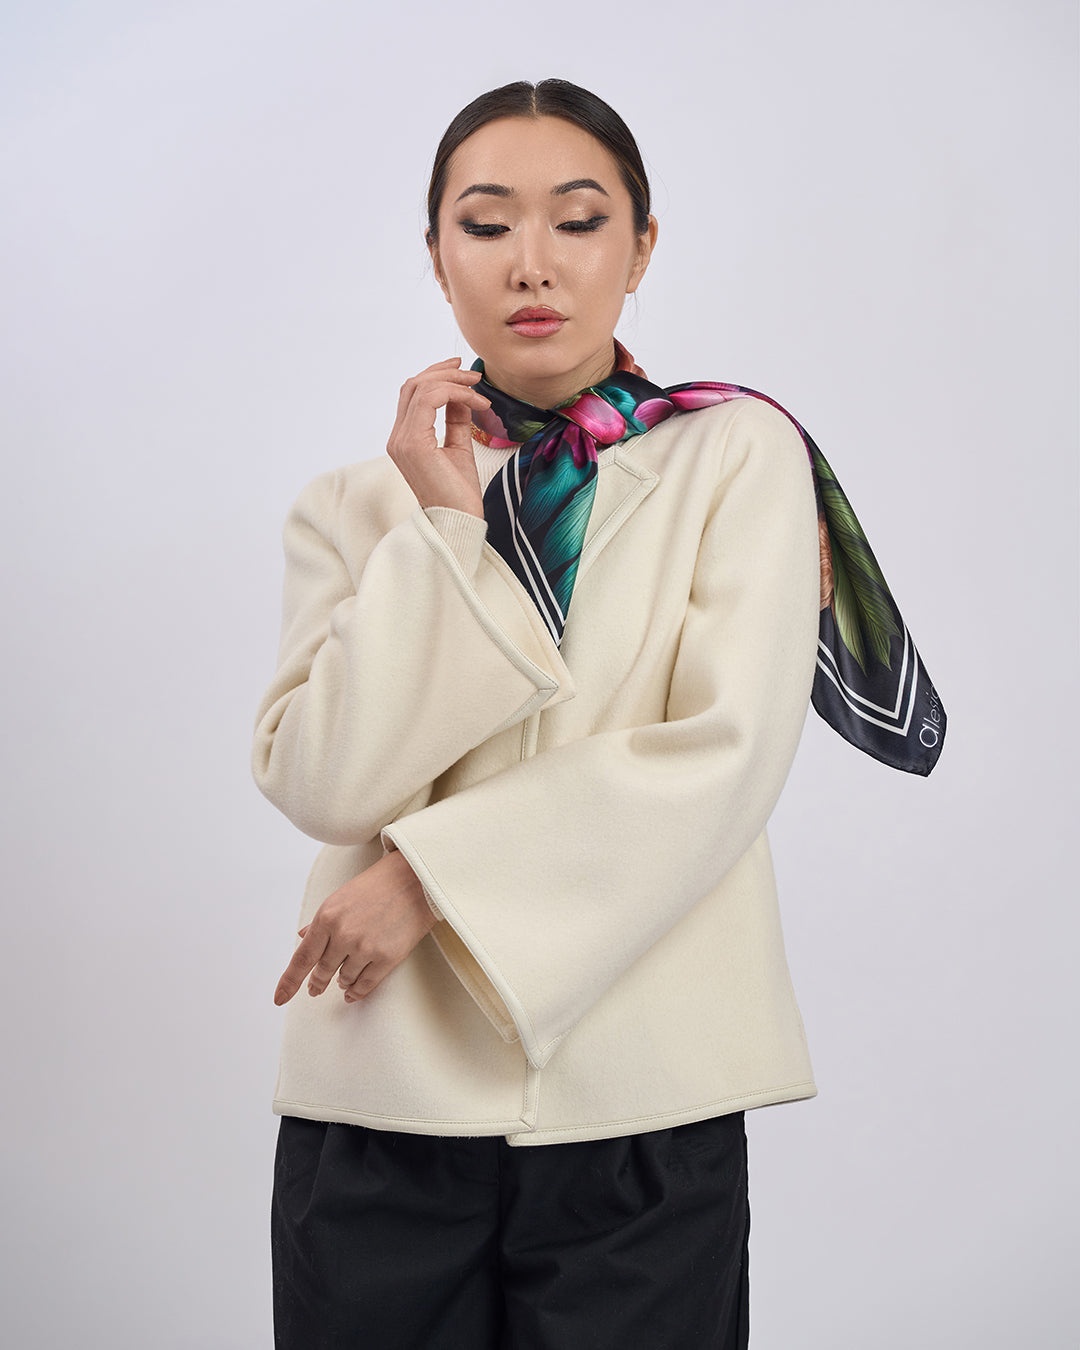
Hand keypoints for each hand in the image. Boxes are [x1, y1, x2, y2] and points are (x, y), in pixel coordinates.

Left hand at [273, 851, 436, 1005]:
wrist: (415, 880)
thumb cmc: (376, 886)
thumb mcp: (340, 898)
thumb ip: (320, 922)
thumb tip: (302, 937)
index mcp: (327, 916)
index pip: (302, 958)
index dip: (289, 982)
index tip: (280, 998)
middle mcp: (343, 934)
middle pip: (323, 971)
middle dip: (318, 982)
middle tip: (316, 989)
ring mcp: (365, 947)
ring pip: (344, 979)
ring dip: (342, 982)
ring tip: (343, 980)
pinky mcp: (387, 957)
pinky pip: (366, 984)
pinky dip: (357, 992)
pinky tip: (353, 993)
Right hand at [386, 357, 489, 516]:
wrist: (459, 521)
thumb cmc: (459, 493)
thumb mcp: (459, 447)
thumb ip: (455, 419)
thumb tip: (462, 395)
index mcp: (405, 438)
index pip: (413, 394)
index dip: (437, 375)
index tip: (464, 372)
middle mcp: (398, 437)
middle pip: (414, 384)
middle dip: (445, 371)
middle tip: (473, 373)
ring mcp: (402, 440)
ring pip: (421, 387)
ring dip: (454, 380)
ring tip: (478, 386)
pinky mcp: (414, 443)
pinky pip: (431, 399)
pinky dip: (456, 393)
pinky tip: (477, 401)